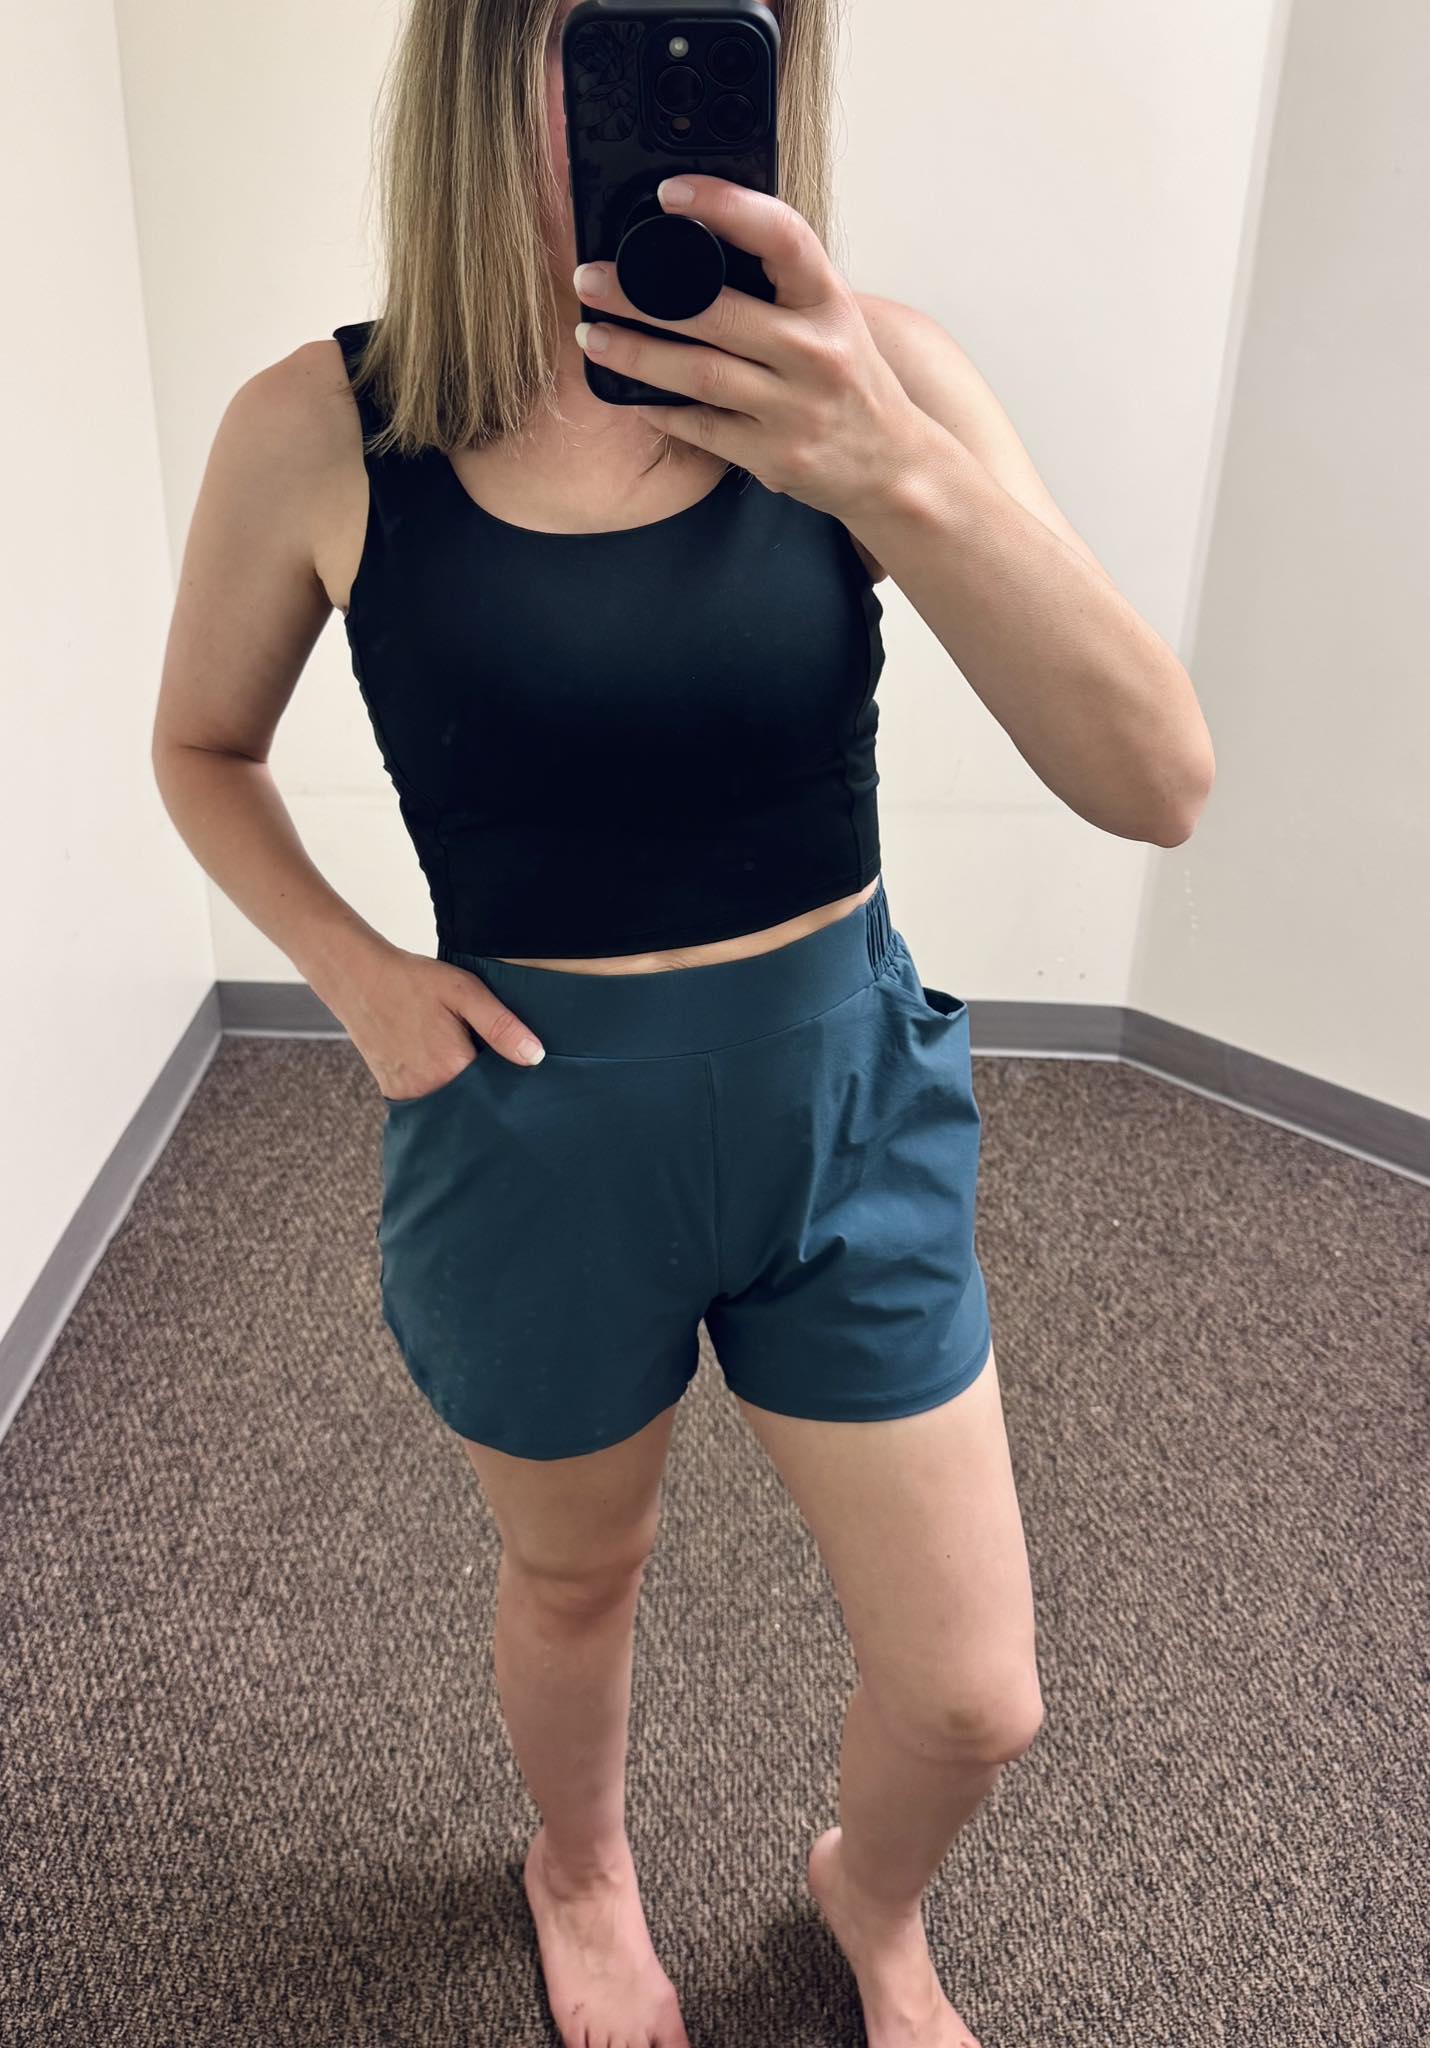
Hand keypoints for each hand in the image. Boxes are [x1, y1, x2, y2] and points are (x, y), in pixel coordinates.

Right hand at [345, 949, 544, 1102]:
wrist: (359, 980)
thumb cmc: (413, 981)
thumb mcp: (464, 991)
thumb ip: (501, 1026)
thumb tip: (535, 1057)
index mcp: (454, 1067)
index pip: (499, 1092)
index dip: (512, 1082)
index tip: (520, 1072)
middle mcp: (430, 1089)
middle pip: (475, 1104)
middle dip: (489, 1091)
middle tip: (489, 1060)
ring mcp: (409, 1094)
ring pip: (452, 1106)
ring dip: (465, 1093)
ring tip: (464, 1060)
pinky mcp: (394, 1093)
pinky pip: (429, 1104)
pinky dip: (441, 1092)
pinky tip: (442, 1066)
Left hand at [571, 174, 926, 527]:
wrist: (893, 465)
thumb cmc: (851, 382)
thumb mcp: (833, 318)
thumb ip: (781, 284)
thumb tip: (698, 244)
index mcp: (830, 302)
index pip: (781, 236)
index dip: (726, 205)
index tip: (672, 192)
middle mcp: (815, 353)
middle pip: (715, 312)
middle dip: (640, 293)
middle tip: (590, 277)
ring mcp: (794, 409)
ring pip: (698, 374)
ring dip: (635, 352)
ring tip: (594, 335)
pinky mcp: (774, 456)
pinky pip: (701, 428)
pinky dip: (659, 409)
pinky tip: (632, 393)